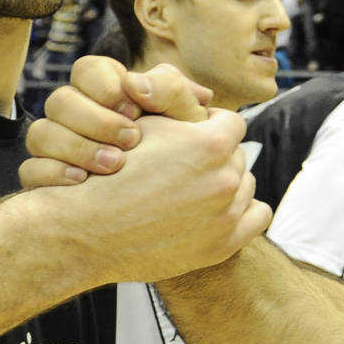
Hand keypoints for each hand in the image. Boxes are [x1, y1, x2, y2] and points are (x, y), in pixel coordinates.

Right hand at [20, 57, 215, 185]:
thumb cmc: (187, 153)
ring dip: (78, 147)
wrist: (181, 204)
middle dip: (96, 120)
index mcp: (107, 90)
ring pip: (41, 133)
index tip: (135, 110)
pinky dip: (54, 174)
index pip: (87, 70)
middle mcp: (76, 114)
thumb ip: (171, 90)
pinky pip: (31, 170)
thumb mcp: (187, 120)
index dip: (106, 86)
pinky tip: (84, 182)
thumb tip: (134, 82)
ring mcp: (57, 147)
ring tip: (116, 165)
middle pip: (60, 100)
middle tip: (132, 141)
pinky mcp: (46, 178)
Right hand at [21, 64, 267, 282]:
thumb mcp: (141, 124)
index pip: (231, 123)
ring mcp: (227, 215)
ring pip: (245, 186)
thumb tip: (204, 97)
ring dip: (226, 184)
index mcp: (210, 144)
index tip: (194, 134)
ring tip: (195, 189)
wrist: (85, 231)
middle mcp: (225, 178)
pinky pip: (258, 217)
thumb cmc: (106, 173)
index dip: (210, 125)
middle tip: (187, 165)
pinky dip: (243, 212)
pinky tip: (218, 210)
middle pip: (237, 156)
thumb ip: (176, 105)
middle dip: (217, 157)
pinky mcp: (224, 245)